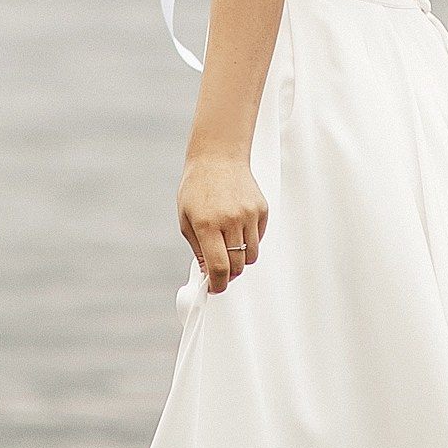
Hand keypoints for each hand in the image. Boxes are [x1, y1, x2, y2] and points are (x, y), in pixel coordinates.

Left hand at [179, 153, 267, 292]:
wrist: (218, 159)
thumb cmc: (198, 188)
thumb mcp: (187, 220)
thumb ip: (198, 249)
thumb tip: (209, 273)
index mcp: (207, 224)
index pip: (219, 266)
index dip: (217, 284)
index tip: (214, 287)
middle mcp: (230, 220)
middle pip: (237, 265)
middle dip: (228, 274)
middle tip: (220, 270)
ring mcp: (249, 215)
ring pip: (251, 255)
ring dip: (240, 258)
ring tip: (229, 247)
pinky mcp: (261, 210)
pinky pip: (259, 238)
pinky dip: (249, 241)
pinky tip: (237, 229)